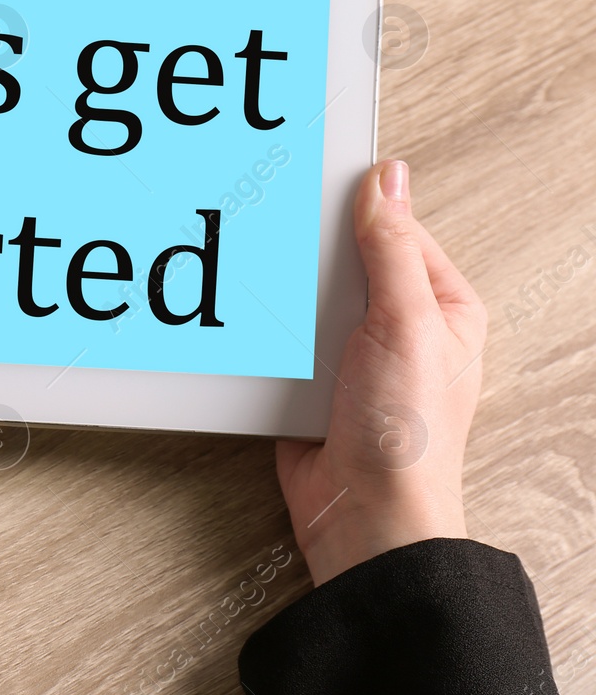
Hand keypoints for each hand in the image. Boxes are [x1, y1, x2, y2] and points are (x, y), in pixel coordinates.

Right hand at [276, 161, 486, 585]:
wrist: (362, 513)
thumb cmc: (407, 436)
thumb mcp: (406, 322)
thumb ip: (392, 249)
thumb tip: (387, 181)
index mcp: (440, 306)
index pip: (395, 230)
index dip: (356, 208)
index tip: (315, 184)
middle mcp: (400, 327)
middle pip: (345, 261)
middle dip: (312, 255)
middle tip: (281, 235)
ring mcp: (354, 354)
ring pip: (308, 297)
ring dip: (287, 297)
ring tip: (266, 285)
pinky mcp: (313, 379)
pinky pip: (283, 338)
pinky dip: (268, 333)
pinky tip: (255, 326)